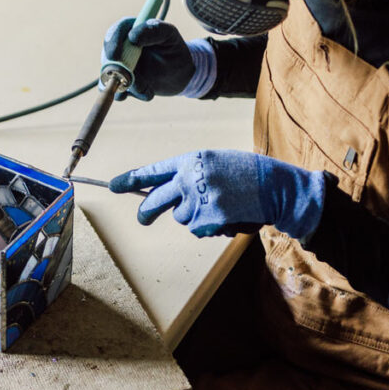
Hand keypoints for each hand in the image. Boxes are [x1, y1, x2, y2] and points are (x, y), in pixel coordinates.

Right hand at [102, 17, 215, 100]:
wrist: (180, 74)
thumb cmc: (174, 49)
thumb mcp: (170, 35)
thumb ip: (155, 30)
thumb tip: (132, 36)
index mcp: (129, 30)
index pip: (115, 32)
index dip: (112, 43)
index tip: (115, 56)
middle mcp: (120, 48)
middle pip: (107, 56)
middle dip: (115, 70)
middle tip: (128, 80)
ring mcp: (118, 66)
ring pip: (110, 76)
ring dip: (127, 85)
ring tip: (146, 90)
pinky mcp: (121, 83)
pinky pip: (115, 91)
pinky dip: (125, 95)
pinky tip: (143, 94)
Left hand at [109, 149, 326, 239]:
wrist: (275, 186)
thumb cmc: (248, 173)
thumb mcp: (216, 163)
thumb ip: (191, 174)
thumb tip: (168, 193)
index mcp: (191, 160)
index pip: (153, 170)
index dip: (131, 179)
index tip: (113, 185)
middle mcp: (189, 178)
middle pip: (155, 199)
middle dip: (146, 211)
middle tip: (142, 217)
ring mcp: (197, 199)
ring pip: (181, 218)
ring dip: (195, 217)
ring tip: (220, 205)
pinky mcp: (207, 218)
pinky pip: (197, 229)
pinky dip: (210, 227)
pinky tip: (227, 215)